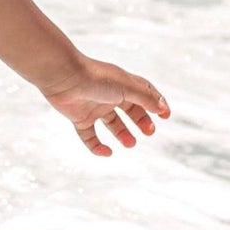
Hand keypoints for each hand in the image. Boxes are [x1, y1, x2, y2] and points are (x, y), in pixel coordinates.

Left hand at [40, 57, 169, 157]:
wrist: (63, 76)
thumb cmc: (96, 77)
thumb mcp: (126, 87)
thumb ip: (145, 98)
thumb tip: (162, 108)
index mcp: (122, 83)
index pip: (144, 93)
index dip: (156, 103)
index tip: (165, 116)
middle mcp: (109, 94)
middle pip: (130, 110)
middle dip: (141, 121)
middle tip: (149, 132)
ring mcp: (94, 106)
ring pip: (112, 123)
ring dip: (122, 134)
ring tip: (131, 143)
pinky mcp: (79, 117)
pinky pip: (89, 135)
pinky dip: (97, 146)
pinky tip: (106, 153)